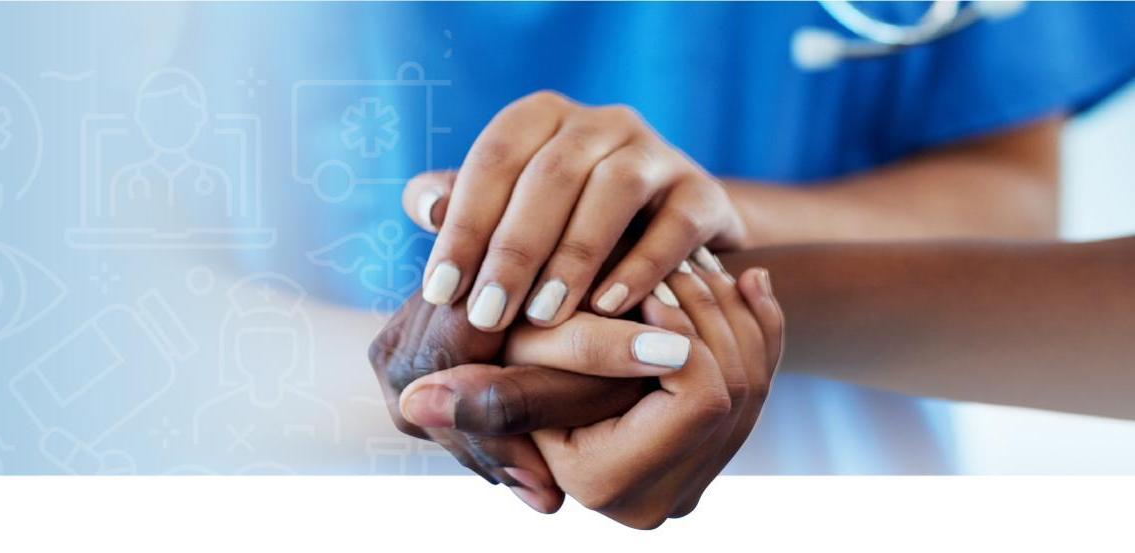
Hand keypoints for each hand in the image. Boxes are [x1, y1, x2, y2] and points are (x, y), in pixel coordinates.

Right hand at [399, 262, 783, 527]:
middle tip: (684, 256)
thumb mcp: (509, 369)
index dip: (684, 334)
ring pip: (756, 379)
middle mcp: (664, 498)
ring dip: (732, 311)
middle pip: (739, 387)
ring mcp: (696, 476)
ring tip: (700, 258)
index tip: (654, 285)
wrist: (549, 374)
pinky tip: (749, 278)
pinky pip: (766, 380)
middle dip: (714, 312)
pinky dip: (761, 324)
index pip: (701, 399)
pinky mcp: (715, 451)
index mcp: (615, 486)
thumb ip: (482, 391)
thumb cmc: (515, 365)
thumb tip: (415, 402)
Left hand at [404, 90, 746, 331]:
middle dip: (514, 250)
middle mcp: (601, 122)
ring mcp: (657, 153)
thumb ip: (463, 208)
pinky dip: (641, 267)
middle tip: (487, 316)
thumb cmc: (563, 229)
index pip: (495, 159)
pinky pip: (674, 225)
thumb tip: (425, 206)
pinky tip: (607, 309)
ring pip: (613, 190)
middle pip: (551, 174)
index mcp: (543, 118)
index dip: (465, 226)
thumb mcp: (508, 213)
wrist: (667, 236)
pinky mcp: (703, 192)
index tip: (440, 292)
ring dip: (574, 256)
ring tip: (543, 316)